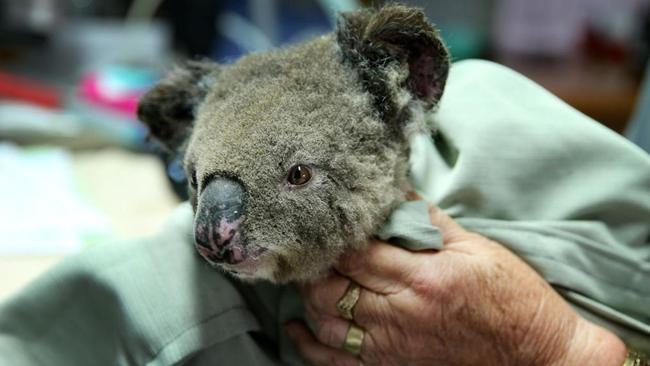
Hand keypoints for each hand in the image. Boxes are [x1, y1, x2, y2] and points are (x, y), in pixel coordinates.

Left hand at [287, 203, 626, 365]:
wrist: (537, 358)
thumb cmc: (513, 299)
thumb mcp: (475, 248)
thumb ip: (428, 221)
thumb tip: (395, 192)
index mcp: (421, 278)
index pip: (354, 253)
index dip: (332, 237)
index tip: (323, 222)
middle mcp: (400, 316)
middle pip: (330, 287)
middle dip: (313, 266)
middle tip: (310, 249)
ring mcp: (392, 349)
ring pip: (326, 323)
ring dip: (308, 299)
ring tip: (306, 278)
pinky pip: (335, 364)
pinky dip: (309, 346)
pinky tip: (297, 328)